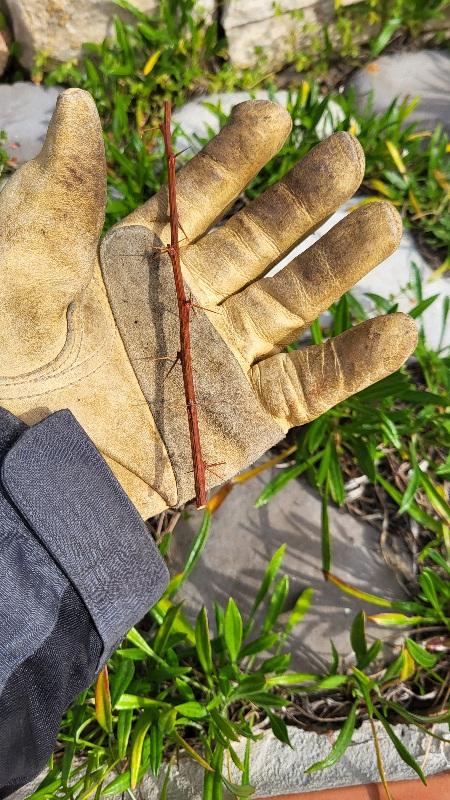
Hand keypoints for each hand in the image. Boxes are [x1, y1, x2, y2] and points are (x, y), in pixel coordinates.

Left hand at [0, 89, 416, 517]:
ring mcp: (222, 360)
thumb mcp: (20, 269)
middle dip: (304, 200)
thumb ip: (58, 196)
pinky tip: (399, 331)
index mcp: (138, 264)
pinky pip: (309, 387)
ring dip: (340, 265)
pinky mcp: (246, 420)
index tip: (273, 118)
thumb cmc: (6, 365)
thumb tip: (77, 104)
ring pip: (294, 305)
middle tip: (348, 156)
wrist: (21, 462)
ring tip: (384, 222)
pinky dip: (355, 364)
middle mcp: (189, 304)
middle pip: (261, 244)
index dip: (235, 159)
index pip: (199, 201)